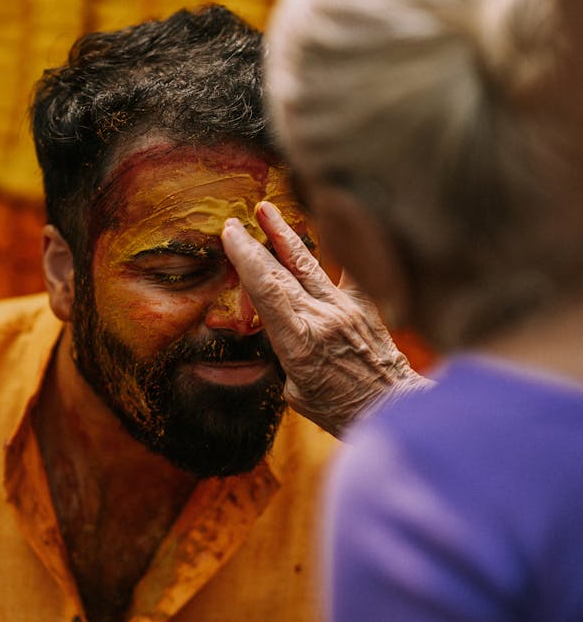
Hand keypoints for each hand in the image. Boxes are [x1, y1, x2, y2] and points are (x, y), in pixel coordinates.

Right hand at [221, 202, 426, 437]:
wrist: (392, 410)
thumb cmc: (340, 410)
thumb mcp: (295, 392)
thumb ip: (285, 353)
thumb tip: (279, 327)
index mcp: (299, 343)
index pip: (267, 290)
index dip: (246, 258)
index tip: (229, 235)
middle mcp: (322, 319)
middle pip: (282, 273)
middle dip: (254, 245)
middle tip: (234, 223)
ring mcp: (346, 309)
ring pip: (309, 265)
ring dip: (285, 236)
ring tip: (266, 211)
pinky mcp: (366, 307)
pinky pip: (350, 270)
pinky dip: (339, 247)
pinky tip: (330, 221)